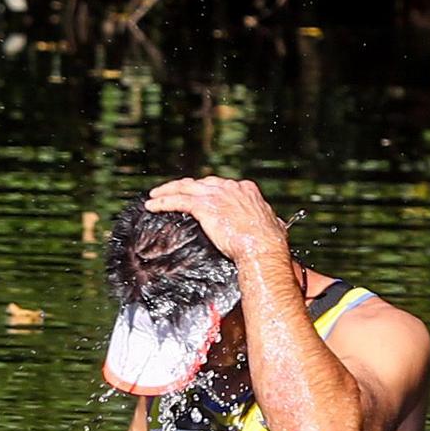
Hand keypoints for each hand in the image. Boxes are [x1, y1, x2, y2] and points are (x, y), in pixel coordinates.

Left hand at [144, 176, 290, 269]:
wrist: (263, 248)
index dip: (205, 190)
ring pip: (184, 187)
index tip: (196, 195)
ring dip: (167, 191)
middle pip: (199, 183)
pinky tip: (152, 205)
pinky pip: (177, 201)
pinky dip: (163, 202)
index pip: (219, 185)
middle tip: (169, 192)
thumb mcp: (274, 226)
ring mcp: (216, 195)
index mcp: (246, 190)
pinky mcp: (204, 206)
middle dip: (183, 187)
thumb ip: (271, 222)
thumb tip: (277, 225)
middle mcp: (230, 188)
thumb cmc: (269, 243)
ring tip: (153, 196)